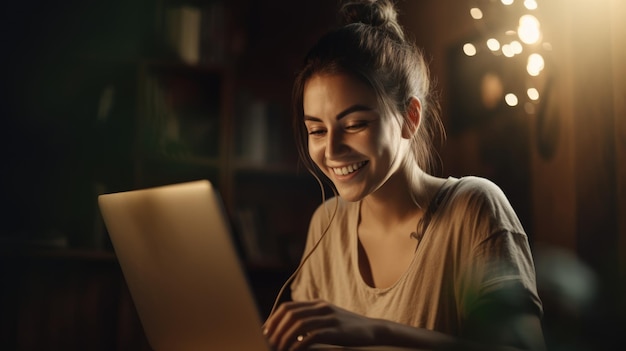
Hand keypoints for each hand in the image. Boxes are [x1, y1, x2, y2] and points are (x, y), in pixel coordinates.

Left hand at [263, 299, 380, 350]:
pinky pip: (312, 335)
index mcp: (317, 304)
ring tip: (278, 349)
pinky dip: (299, 344)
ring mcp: (329, 317)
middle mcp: (321, 307)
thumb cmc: (347, 329)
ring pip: (299, 324)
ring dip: (285, 338)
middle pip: (290, 314)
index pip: (288, 307)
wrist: (372, 331)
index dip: (273, 320)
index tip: (264, 333)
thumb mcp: (327, 320)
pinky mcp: (336, 329)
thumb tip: (287, 332)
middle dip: (275, 329)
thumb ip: (310, 321)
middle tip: (268, 343)